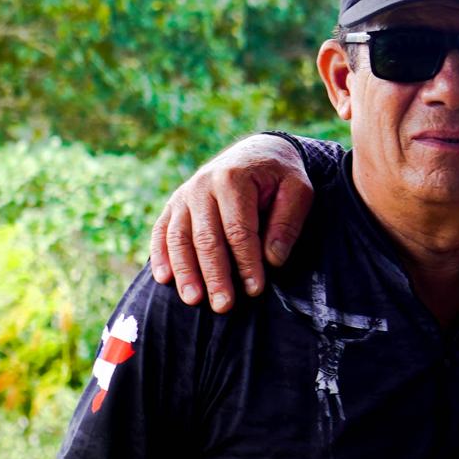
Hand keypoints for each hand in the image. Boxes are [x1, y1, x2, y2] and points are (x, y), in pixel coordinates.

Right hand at [148, 134, 313, 312]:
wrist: (256, 152)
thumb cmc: (280, 176)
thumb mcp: (298, 190)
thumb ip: (287, 223)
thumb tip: (272, 260)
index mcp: (234, 178)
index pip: (238, 230)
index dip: (246, 262)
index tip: (255, 290)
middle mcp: (203, 185)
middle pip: (206, 238)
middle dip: (215, 275)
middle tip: (224, 306)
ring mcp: (184, 194)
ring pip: (179, 237)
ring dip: (185, 271)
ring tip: (193, 301)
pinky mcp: (174, 204)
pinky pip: (161, 231)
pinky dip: (160, 255)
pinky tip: (164, 279)